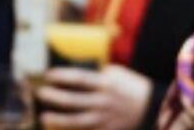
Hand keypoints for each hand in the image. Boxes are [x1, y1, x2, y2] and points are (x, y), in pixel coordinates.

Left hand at [36, 65, 152, 129]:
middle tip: (41, 94)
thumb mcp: (116, 73)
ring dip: (59, 120)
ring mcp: (106, 119)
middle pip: (75, 101)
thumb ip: (96, 72)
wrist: (152, 107)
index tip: (48, 75)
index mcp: (106, 84)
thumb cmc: (130, 86)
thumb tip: (72, 72)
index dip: (62, 76)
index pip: (79, 79)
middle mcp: (105, 102)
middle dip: (55, 98)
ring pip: (79, 122)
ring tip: (44, 118)